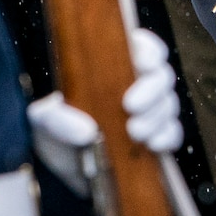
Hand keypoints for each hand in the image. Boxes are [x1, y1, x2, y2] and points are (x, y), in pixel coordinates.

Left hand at [26, 29, 182, 196]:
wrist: (63, 168)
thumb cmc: (54, 131)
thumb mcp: (42, 120)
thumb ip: (54, 118)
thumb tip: (86, 130)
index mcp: (111, 65)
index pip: (142, 47)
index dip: (149, 50)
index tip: (142, 64)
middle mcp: (135, 84)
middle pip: (161, 75)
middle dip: (152, 90)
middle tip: (130, 106)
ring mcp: (149, 111)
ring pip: (168, 104)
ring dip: (156, 117)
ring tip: (135, 132)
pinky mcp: (156, 138)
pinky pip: (172, 133)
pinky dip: (166, 137)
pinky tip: (152, 145)